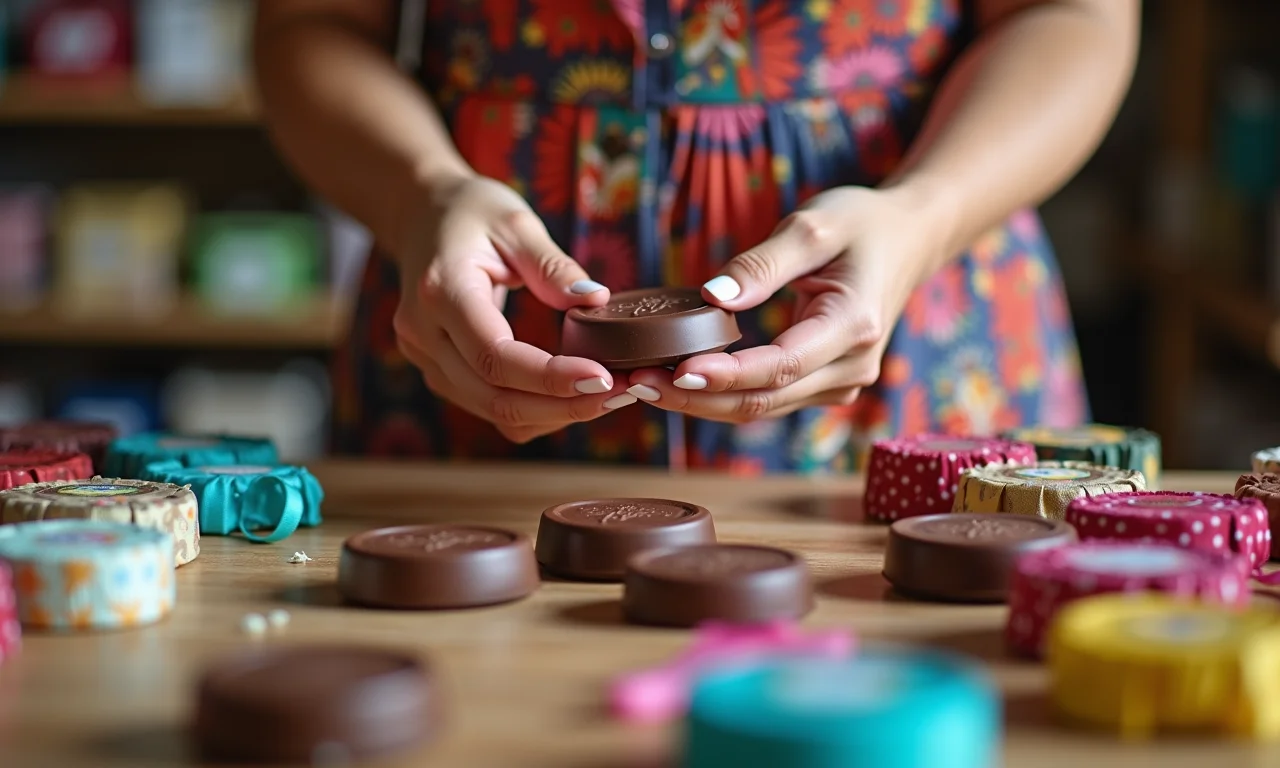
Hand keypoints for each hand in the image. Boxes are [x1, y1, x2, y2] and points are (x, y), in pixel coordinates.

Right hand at [393, 174, 637, 442]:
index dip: (550, 377)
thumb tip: (596, 300)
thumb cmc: (472, 212)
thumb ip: (553, 265)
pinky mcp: (438, 370)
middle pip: (494, 396)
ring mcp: (425, 357)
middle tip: (621, 393)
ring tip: (609, 397)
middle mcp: (424, 333)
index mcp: (441, 290)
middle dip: (562, 405)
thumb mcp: (516, 222)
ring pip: (492, 411)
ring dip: (553, 414)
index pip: (495, 355)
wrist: (420, 214)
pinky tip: (572, 396)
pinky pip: (488, 407)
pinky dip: (533, 411)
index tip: (605, 377)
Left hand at [626, 186, 940, 422]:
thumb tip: (711, 298)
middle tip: (635, 383)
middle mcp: (852, 367)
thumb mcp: (813, 225)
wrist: (909, 238)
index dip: (726, 374)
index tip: (674, 371)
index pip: (780, 365)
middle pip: (764, 399)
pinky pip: (767, 399)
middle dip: (696, 396)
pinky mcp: (825, 385)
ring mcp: (841, 383)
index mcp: (853, 325)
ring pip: (761, 408)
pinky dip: (721, 394)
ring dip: (701, 401)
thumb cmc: (861, 224)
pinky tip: (676, 382)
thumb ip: (763, 263)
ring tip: (641, 386)